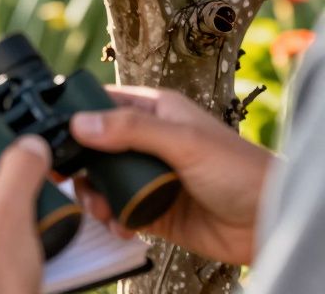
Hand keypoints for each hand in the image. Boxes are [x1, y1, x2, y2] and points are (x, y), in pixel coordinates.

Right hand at [70, 85, 275, 264]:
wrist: (269, 221)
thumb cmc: (241, 171)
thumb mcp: (183, 141)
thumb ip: (131, 129)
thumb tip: (81, 122)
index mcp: (156, 112)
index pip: (105, 103)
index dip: (78, 114)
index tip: (57, 131)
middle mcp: (149, 142)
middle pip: (96, 146)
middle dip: (80, 163)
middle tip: (68, 175)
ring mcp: (149, 177)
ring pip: (102, 180)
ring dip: (93, 194)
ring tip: (100, 207)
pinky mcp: (152, 209)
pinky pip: (117, 210)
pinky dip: (111, 218)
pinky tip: (120, 224)